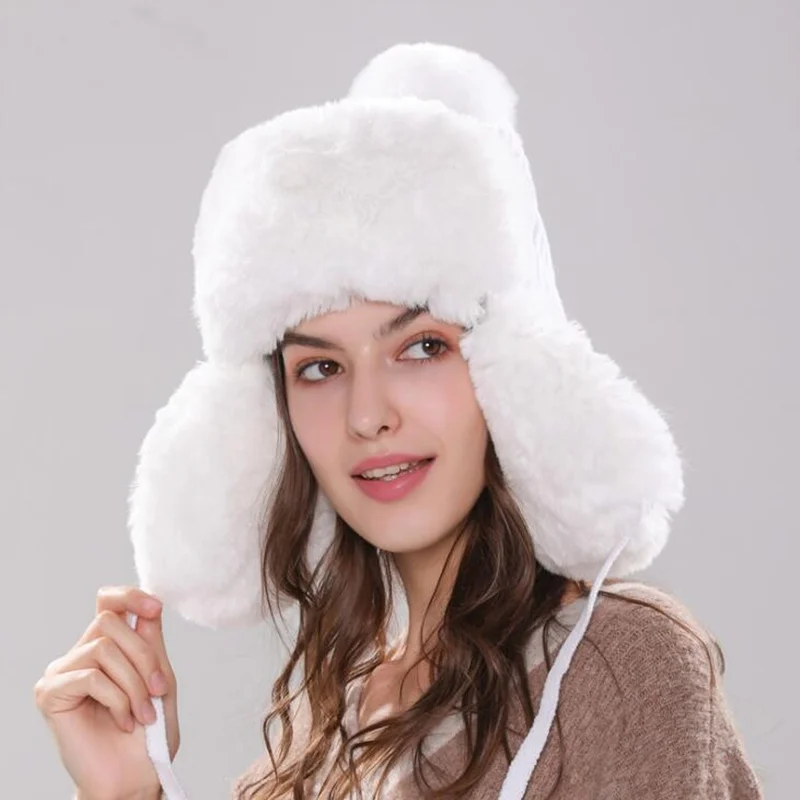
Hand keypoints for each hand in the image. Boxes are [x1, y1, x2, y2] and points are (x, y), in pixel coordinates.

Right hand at [35, 586, 179, 799]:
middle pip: (110, 621)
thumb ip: (150, 641)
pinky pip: (91, 676)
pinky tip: (123, 722)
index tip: (155, 608)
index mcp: (105, 646)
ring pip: (103, 648)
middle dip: (143, 655)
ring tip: (143, 713)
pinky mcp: (50, 694)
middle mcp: (79, 654)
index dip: (130, 596)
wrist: (134, 777)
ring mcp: (62, 673)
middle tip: (158, 691)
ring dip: (134, 682)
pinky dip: (117, 699)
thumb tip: (151, 602)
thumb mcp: (158, 677)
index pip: (107, 601)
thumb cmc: (149, 733)